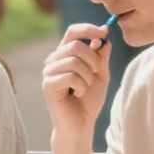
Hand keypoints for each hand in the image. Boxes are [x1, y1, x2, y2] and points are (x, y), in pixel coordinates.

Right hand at [42, 22, 110, 140]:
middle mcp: (53, 60)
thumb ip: (101, 57)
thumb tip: (104, 37)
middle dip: (93, 59)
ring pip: (74, 61)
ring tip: (85, 87)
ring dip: (87, 76)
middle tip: (95, 74)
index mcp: (65, 54)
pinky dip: (81, 86)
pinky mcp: (48, 85)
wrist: (80, 124)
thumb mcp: (100, 75)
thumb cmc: (88, 100)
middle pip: (75, 45)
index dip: (89, 29)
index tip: (105, 32)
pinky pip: (70, 76)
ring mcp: (48, 72)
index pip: (72, 32)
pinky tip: (78, 94)